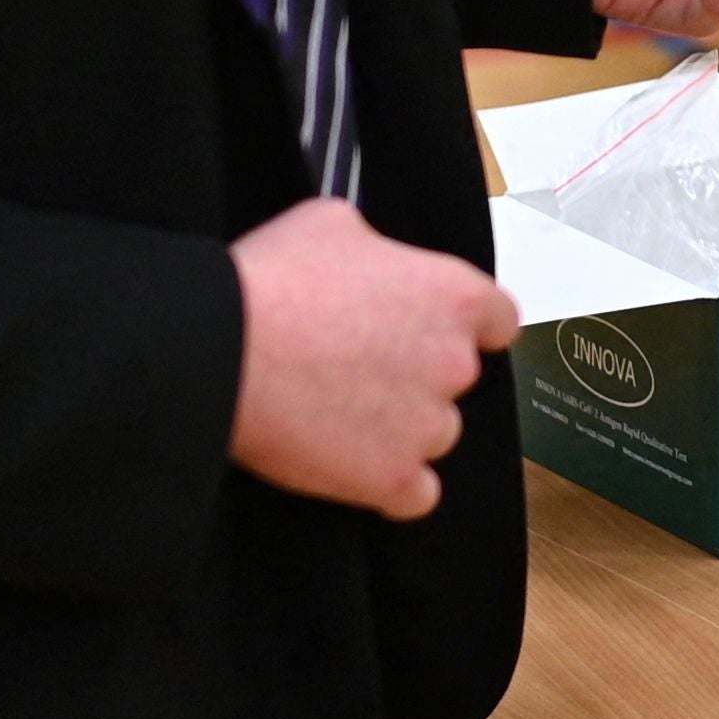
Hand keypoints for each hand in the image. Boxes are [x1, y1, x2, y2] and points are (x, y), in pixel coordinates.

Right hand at [228, 198, 520, 517]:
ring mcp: (428, 427)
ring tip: (338, 412)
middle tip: (357, 366)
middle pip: (457, 378)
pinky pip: (415, 493)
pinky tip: (353, 462)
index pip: (497, 320)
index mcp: (455, 296)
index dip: (463, 325)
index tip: (431, 330)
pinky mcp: (393, 480)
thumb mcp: (331, 224)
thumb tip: (373, 259)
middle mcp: (455, 364)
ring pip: (434, 433)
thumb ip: (377, 246)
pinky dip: (390, 483)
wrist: (221, 352)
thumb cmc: (272, 283)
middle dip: (417, 374)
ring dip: (400, 427)